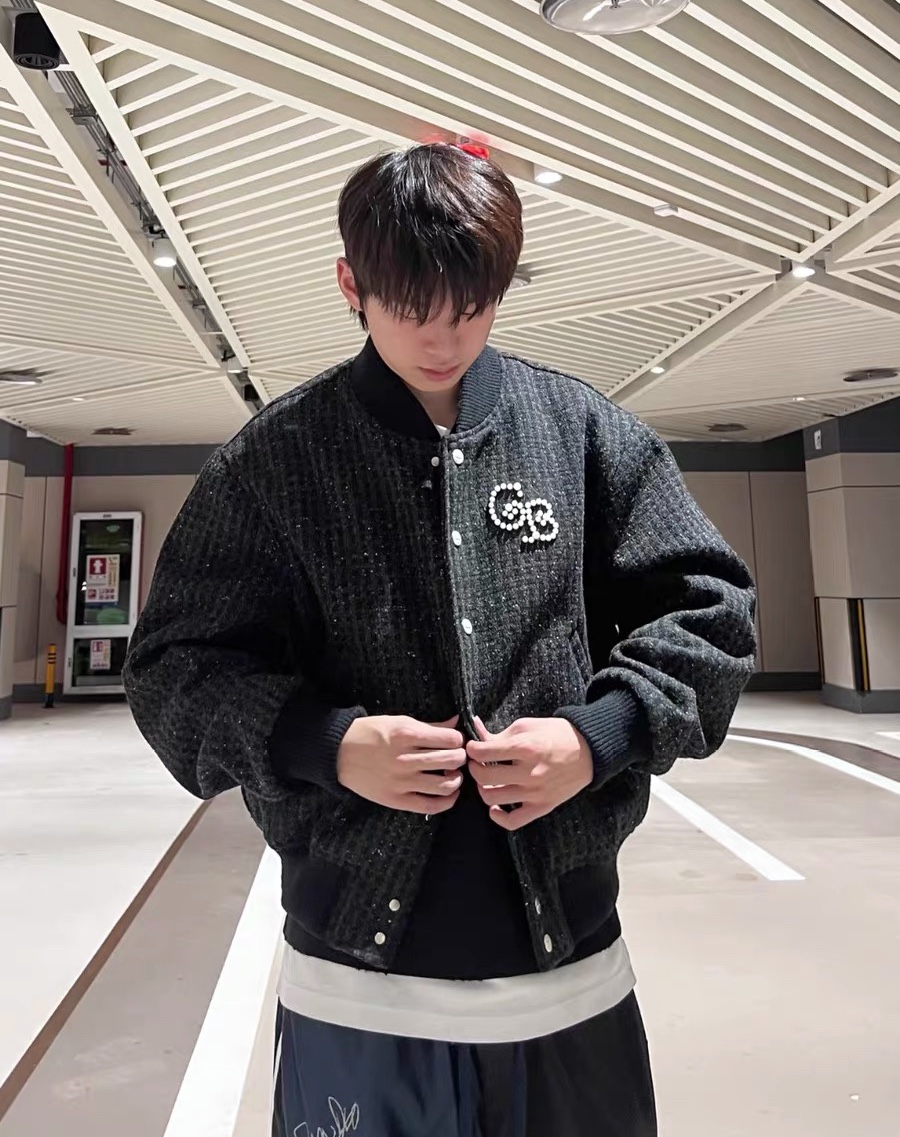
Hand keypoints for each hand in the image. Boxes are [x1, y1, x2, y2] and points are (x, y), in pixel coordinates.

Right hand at [337, 716, 465, 813]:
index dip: (458, 739)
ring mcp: (401, 782)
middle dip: (460, 757)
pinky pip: (430, 805)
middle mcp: (405, 759)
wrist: (339, 753)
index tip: (454, 741)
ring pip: (446, 784)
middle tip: (456, 757)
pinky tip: (448, 793)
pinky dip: (447, 801)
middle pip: (452, 760)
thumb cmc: (370, 733)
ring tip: (452, 774)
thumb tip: (456, 722)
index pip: (451, 739)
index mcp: (407, 734)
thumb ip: (429, 725)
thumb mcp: (398, 721)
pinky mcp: (396, 800)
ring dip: (456, 779)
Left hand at [467, 717, 592, 830]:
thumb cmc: (557, 734)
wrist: (589, 751)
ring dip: (484, 789)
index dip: (472, 749)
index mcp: (525, 748)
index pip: (483, 753)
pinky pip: (513, 821)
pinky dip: (498, 816)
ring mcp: (536, 793)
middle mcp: (529, 773)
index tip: (474, 748)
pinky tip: (496, 806)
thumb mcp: (527, 725)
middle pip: (483, 778)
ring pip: (493, 799)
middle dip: (474, 769)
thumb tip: (477, 735)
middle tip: (478, 763)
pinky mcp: (542, 806)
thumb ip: (500, 733)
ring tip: (488, 781)